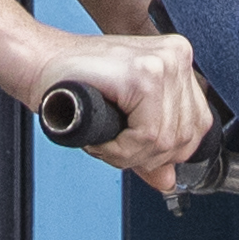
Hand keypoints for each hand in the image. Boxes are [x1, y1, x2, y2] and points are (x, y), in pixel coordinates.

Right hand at [27, 31, 222, 190]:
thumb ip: (151, 147)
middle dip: (146, 156)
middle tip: (114, 145)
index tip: (135, 147)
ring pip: (166, 141)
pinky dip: (121, 150)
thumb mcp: (122, 117)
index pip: (198, 126)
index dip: (165, 151)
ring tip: (106, 139)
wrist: (40, 64)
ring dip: (129, 155)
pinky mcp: (144, 74)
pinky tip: (103, 138)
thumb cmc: (74, 83)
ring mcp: (163, 63)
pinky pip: (148, 136)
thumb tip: (170, 181)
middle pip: (185, 137)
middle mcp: (176, 58)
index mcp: (178, 61)